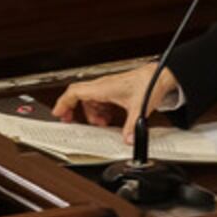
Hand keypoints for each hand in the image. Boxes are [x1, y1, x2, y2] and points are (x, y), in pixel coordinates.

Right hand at [51, 63, 178, 143]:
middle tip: (69, 121)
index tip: (57, 113)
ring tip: (99, 123)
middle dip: (72, 109)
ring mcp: (107, 87)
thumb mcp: (139, 109)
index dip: (63, 102)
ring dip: (90, 113)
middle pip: (79, 96)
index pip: (75, 92)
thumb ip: (132, 127)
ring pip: (89, 100)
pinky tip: (107, 118)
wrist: (159, 75)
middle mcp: (102, 86)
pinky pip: (99, 100)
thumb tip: (127, 140)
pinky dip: (99, 110)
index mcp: (103, 88)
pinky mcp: (113, 90)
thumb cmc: (148, 84)